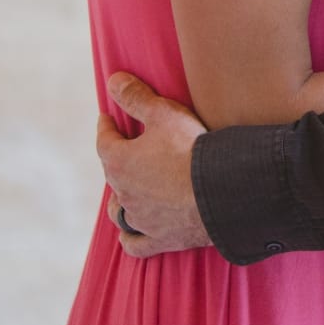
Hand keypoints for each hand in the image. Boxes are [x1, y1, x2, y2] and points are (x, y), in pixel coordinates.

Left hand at [96, 71, 210, 258]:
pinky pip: (135, 243)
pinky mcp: (158, 239)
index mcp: (119, 162)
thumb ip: (136, 97)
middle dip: (117, 158)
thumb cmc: (190, 149)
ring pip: (119, 209)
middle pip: (113, 172)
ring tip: (129, 188)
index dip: (106, 126)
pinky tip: (132, 232)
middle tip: (126, 146)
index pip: (105, 140)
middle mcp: (123, 193)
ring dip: (121, 197)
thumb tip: (112, 82)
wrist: (218, 192)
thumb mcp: (163, 113)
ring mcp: (140, 219)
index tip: (106, 117)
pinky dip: (131, 237)